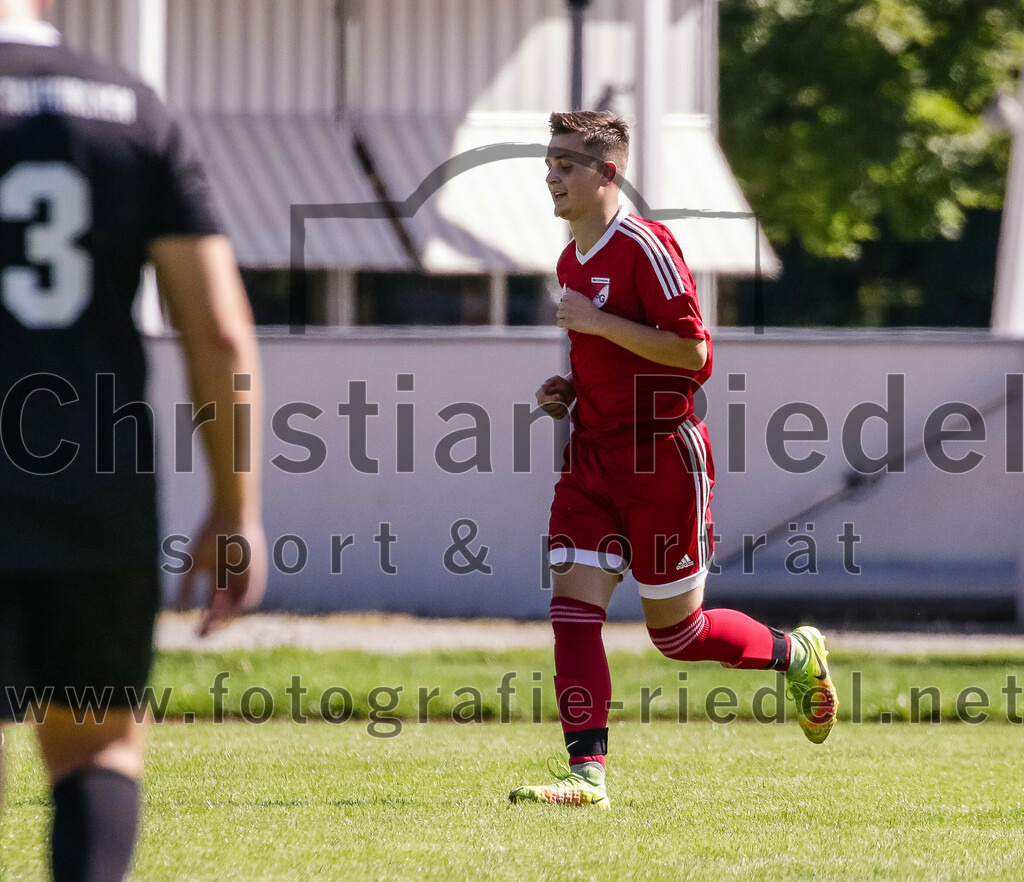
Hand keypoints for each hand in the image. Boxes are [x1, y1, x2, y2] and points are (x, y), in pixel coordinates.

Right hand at [176, 509, 267, 636]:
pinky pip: (249, 596)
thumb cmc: (209, 535)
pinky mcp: (257, 574)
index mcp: (221, 577)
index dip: (207, 619)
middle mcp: (236, 581)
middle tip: (200, 636)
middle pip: (227, 609)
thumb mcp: (194, 563)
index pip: (216, 605)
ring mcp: (247, 578)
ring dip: (225, 618)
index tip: (195, 631)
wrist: (230, 515)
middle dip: (215, 624)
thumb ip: (187, 584)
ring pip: (238, 606)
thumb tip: (178, 605)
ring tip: (209, 627)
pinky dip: (235, 607)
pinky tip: (222, 613)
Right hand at [536, 374, 575, 417]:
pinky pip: (559, 416)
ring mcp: (547, 410)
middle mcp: (542, 403)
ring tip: (563, 399)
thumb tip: (543, 386)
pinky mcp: (554, 414)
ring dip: (562, 406)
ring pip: (555, 413)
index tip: (558, 395)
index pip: (542, 401)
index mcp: (540, 394)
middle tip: (562, 396)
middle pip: (548, 408)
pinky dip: (564, 411)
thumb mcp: (555, 380)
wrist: (568, 389)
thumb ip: (549, 383)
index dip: (551, 399)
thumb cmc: (561, 384)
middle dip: (558, 403)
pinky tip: (564, 404)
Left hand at [557, 288, 605, 334]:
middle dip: (564, 309)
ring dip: (562, 317)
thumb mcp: (584, 298)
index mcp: (572, 297)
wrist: (596, 320)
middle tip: (570, 313)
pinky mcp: (566, 322)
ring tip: (568, 319)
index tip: (570, 306)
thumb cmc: (592, 310)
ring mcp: (566, 313)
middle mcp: (568, 304)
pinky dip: (562, 324)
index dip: (566, 302)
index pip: (563, 297)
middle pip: (560, 306)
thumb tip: (567, 289)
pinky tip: (567, 324)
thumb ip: (574, 294)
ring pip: (558, 314)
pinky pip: (559, 323)